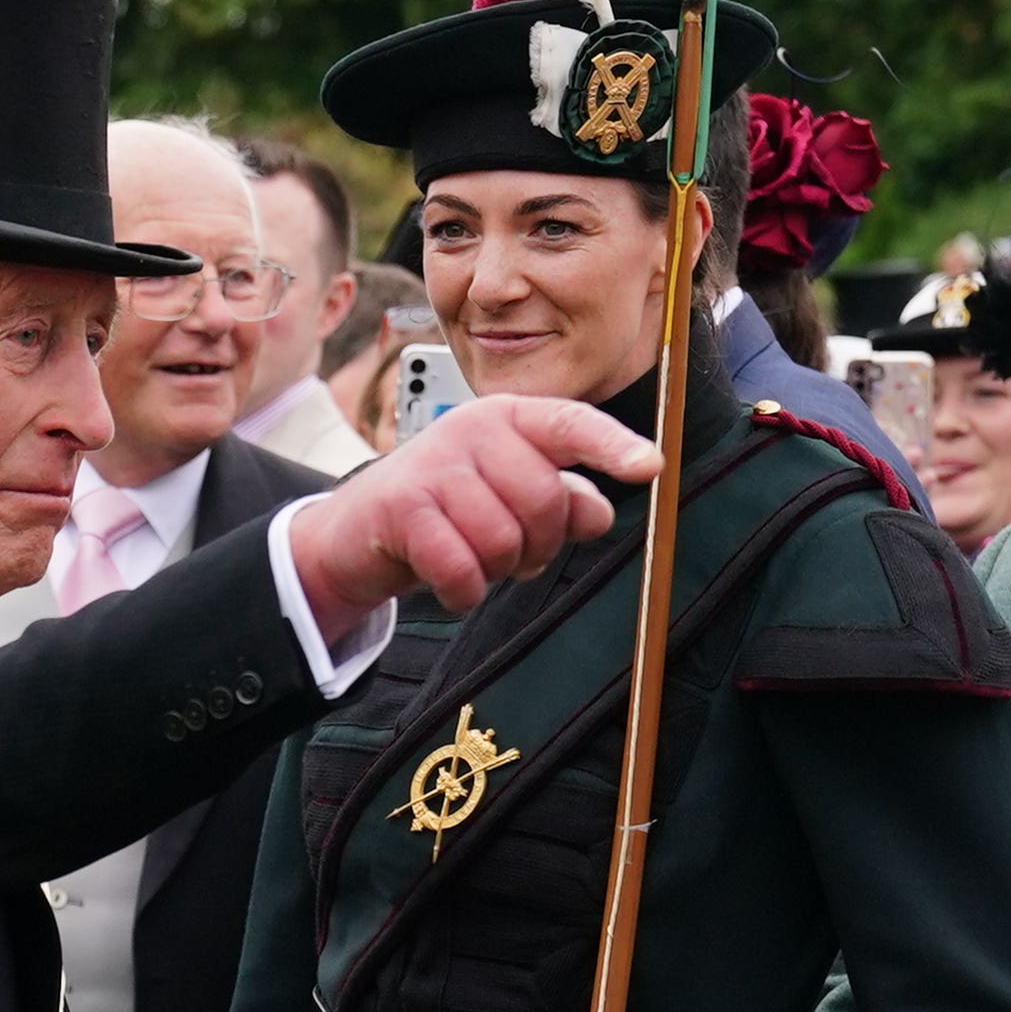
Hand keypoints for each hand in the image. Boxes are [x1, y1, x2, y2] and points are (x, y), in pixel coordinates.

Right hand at [286, 395, 657, 632]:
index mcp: (510, 420)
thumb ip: (561, 504)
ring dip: (493, 570)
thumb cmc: (447, 512)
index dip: (613, 447)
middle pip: (545, 501)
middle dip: (535, 545)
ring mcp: (435, 463)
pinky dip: (462, 591)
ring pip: (504, 541)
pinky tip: (446, 580)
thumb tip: (600, 512)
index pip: (571, 425)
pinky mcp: (403, 505)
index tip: (650, 468)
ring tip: (467, 556)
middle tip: (507, 551)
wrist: (359, 532)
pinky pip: (463, 569)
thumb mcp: (509, 502)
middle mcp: (473, 428)